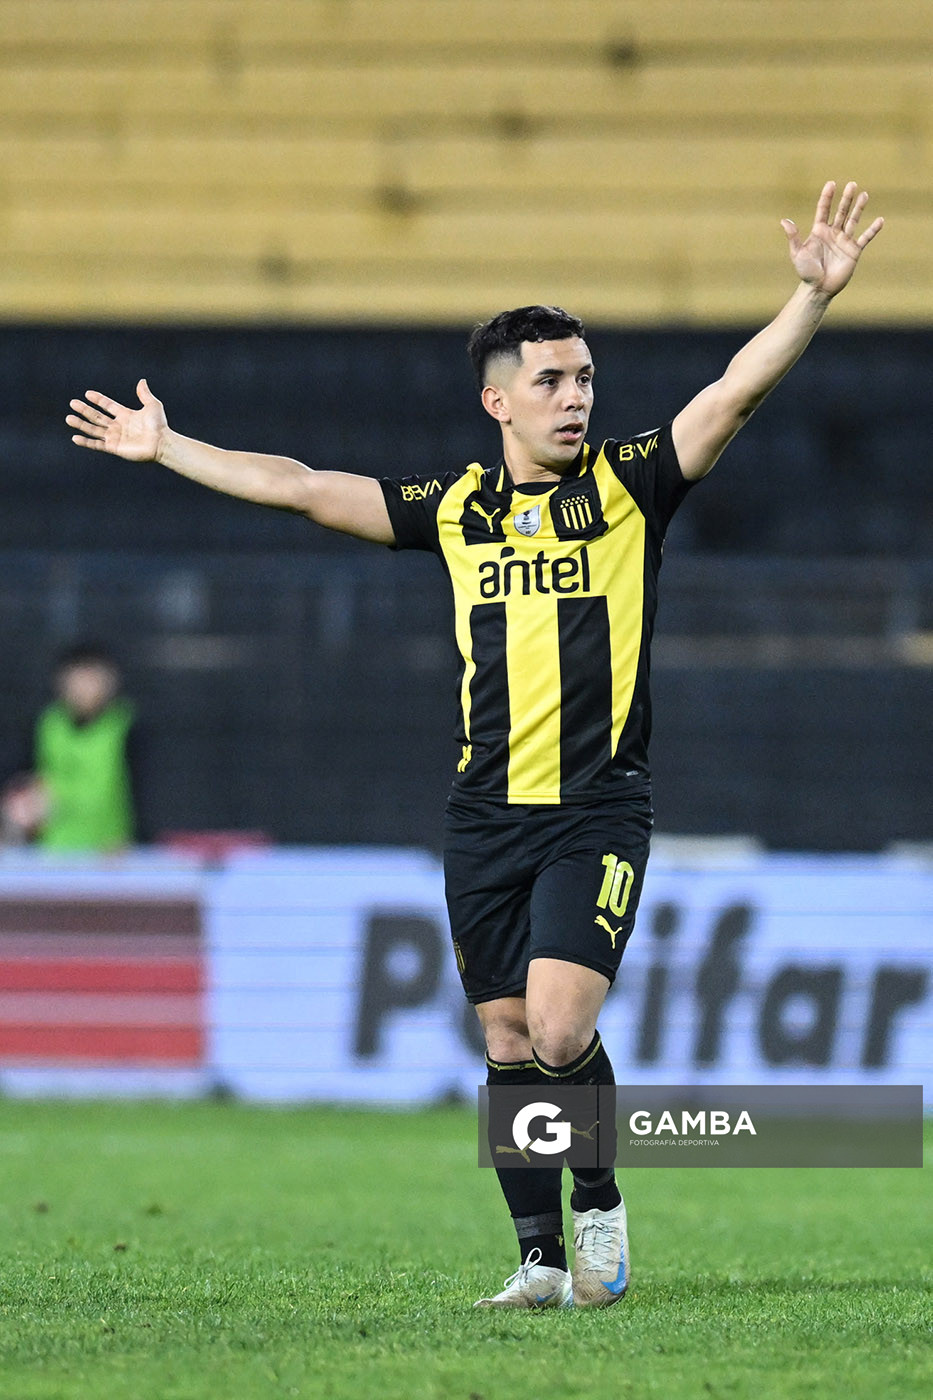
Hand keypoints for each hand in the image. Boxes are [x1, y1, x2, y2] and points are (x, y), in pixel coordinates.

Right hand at [66, 378, 166, 461]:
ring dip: (81, 424)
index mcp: (125, 415)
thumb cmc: (159, 425)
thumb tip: (142, 381)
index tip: (87, 394)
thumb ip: (144, 394)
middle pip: (97, 417)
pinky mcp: (114, 448)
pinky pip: (97, 444)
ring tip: (68, 418)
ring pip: (94, 429)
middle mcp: (118, 426)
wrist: (161, 442)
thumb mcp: (152, 405)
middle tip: (72, 403)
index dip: (98, 399)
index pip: (107, 406)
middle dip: (84, 410)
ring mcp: (115, 437)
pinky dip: (86, 442)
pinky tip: (75, 437)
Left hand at [781, 181, 883, 297]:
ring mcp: (844, 241)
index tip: (831, 184)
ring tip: (864, 195)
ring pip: (853, 221)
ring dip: (859, 208)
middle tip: (852, 184)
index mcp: (819, 231)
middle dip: (846, 199)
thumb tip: (784, 221)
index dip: (827, 197)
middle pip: (841, 212)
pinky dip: (872, 230)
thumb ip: (793, 237)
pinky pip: (865, 238)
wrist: (818, 289)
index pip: (823, 210)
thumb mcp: (797, 253)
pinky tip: (880, 220)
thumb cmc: (806, 272)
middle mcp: (833, 233)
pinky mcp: (853, 251)